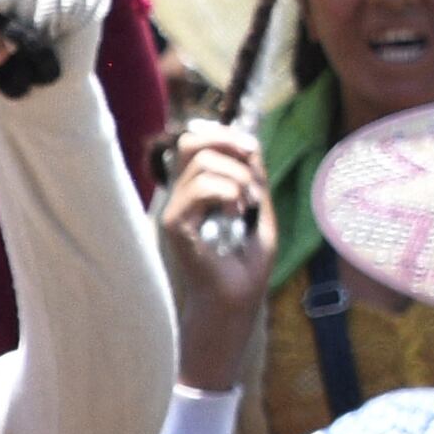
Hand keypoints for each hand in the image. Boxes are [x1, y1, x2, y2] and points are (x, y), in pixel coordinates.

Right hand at [156, 128, 274, 382]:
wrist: (237, 299)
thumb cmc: (246, 262)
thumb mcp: (258, 207)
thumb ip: (252, 175)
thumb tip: (249, 140)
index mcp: (196, 189)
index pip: (196, 140)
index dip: (224, 134)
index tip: (251, 149)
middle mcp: (181, 196)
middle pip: (192, 142)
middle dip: (228, 145)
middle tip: (251, 170)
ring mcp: (174, 209)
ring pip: (203, 163)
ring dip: (237, 178)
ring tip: (246, 205)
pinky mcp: (175, 224)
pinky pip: (202, 188)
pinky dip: (229, 193)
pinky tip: (236, 214)